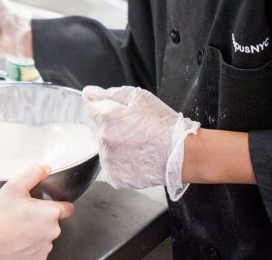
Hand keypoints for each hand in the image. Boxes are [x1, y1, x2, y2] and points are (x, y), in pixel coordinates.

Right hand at [0, 164, 73, 259]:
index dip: (58, 204)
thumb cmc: (0, 214)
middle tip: (24, 214)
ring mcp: (45, 248)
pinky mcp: (36, 259)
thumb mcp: (14, 186)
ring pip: (45, 237)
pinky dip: (30, 246)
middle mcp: (52, 232)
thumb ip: (33, 173)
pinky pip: (37, 250)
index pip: (68, 208)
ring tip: (18, 227)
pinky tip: (17, 240)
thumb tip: (46, 168)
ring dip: (36, 233)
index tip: (47, 204)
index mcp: (51, 213)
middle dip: (42, 218)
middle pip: (54, 223)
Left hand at [83, 86, 198, 197]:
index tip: (119, 115)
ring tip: (139, 146)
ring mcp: (109, 161)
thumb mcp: (139, 97)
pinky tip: (138, 158)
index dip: (105, 110)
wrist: (182, 154)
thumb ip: (109, 94)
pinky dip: (122, 164)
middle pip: (98, 131)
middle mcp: (104, 140)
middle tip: (135, 131)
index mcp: (108, 118)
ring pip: (105, 150)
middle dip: (112, 129)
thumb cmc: (164, 125)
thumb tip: (88, 93)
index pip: (90, 110)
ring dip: (116, 147)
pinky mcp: (116, 177)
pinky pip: (112, 167)